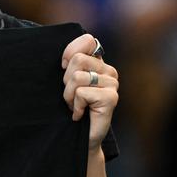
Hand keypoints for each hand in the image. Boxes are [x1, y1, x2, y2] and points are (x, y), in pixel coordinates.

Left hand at [61, 34, 118, 150]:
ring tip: (76, 106)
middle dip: (66, 81)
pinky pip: (81, 93)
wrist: (81, 136)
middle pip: (77, 60)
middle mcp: (109, 71)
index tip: (63, 67)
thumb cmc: (72, 106)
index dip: (70, 51)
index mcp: (99, 62)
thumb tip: (64, 58)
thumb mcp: (68, 81)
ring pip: (77, 77)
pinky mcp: (111, 98)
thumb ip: (70, 64)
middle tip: (72, 96)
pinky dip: (75, 105)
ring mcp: (113, 84)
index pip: (88, 40)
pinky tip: (81, 113)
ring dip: (69, 95)